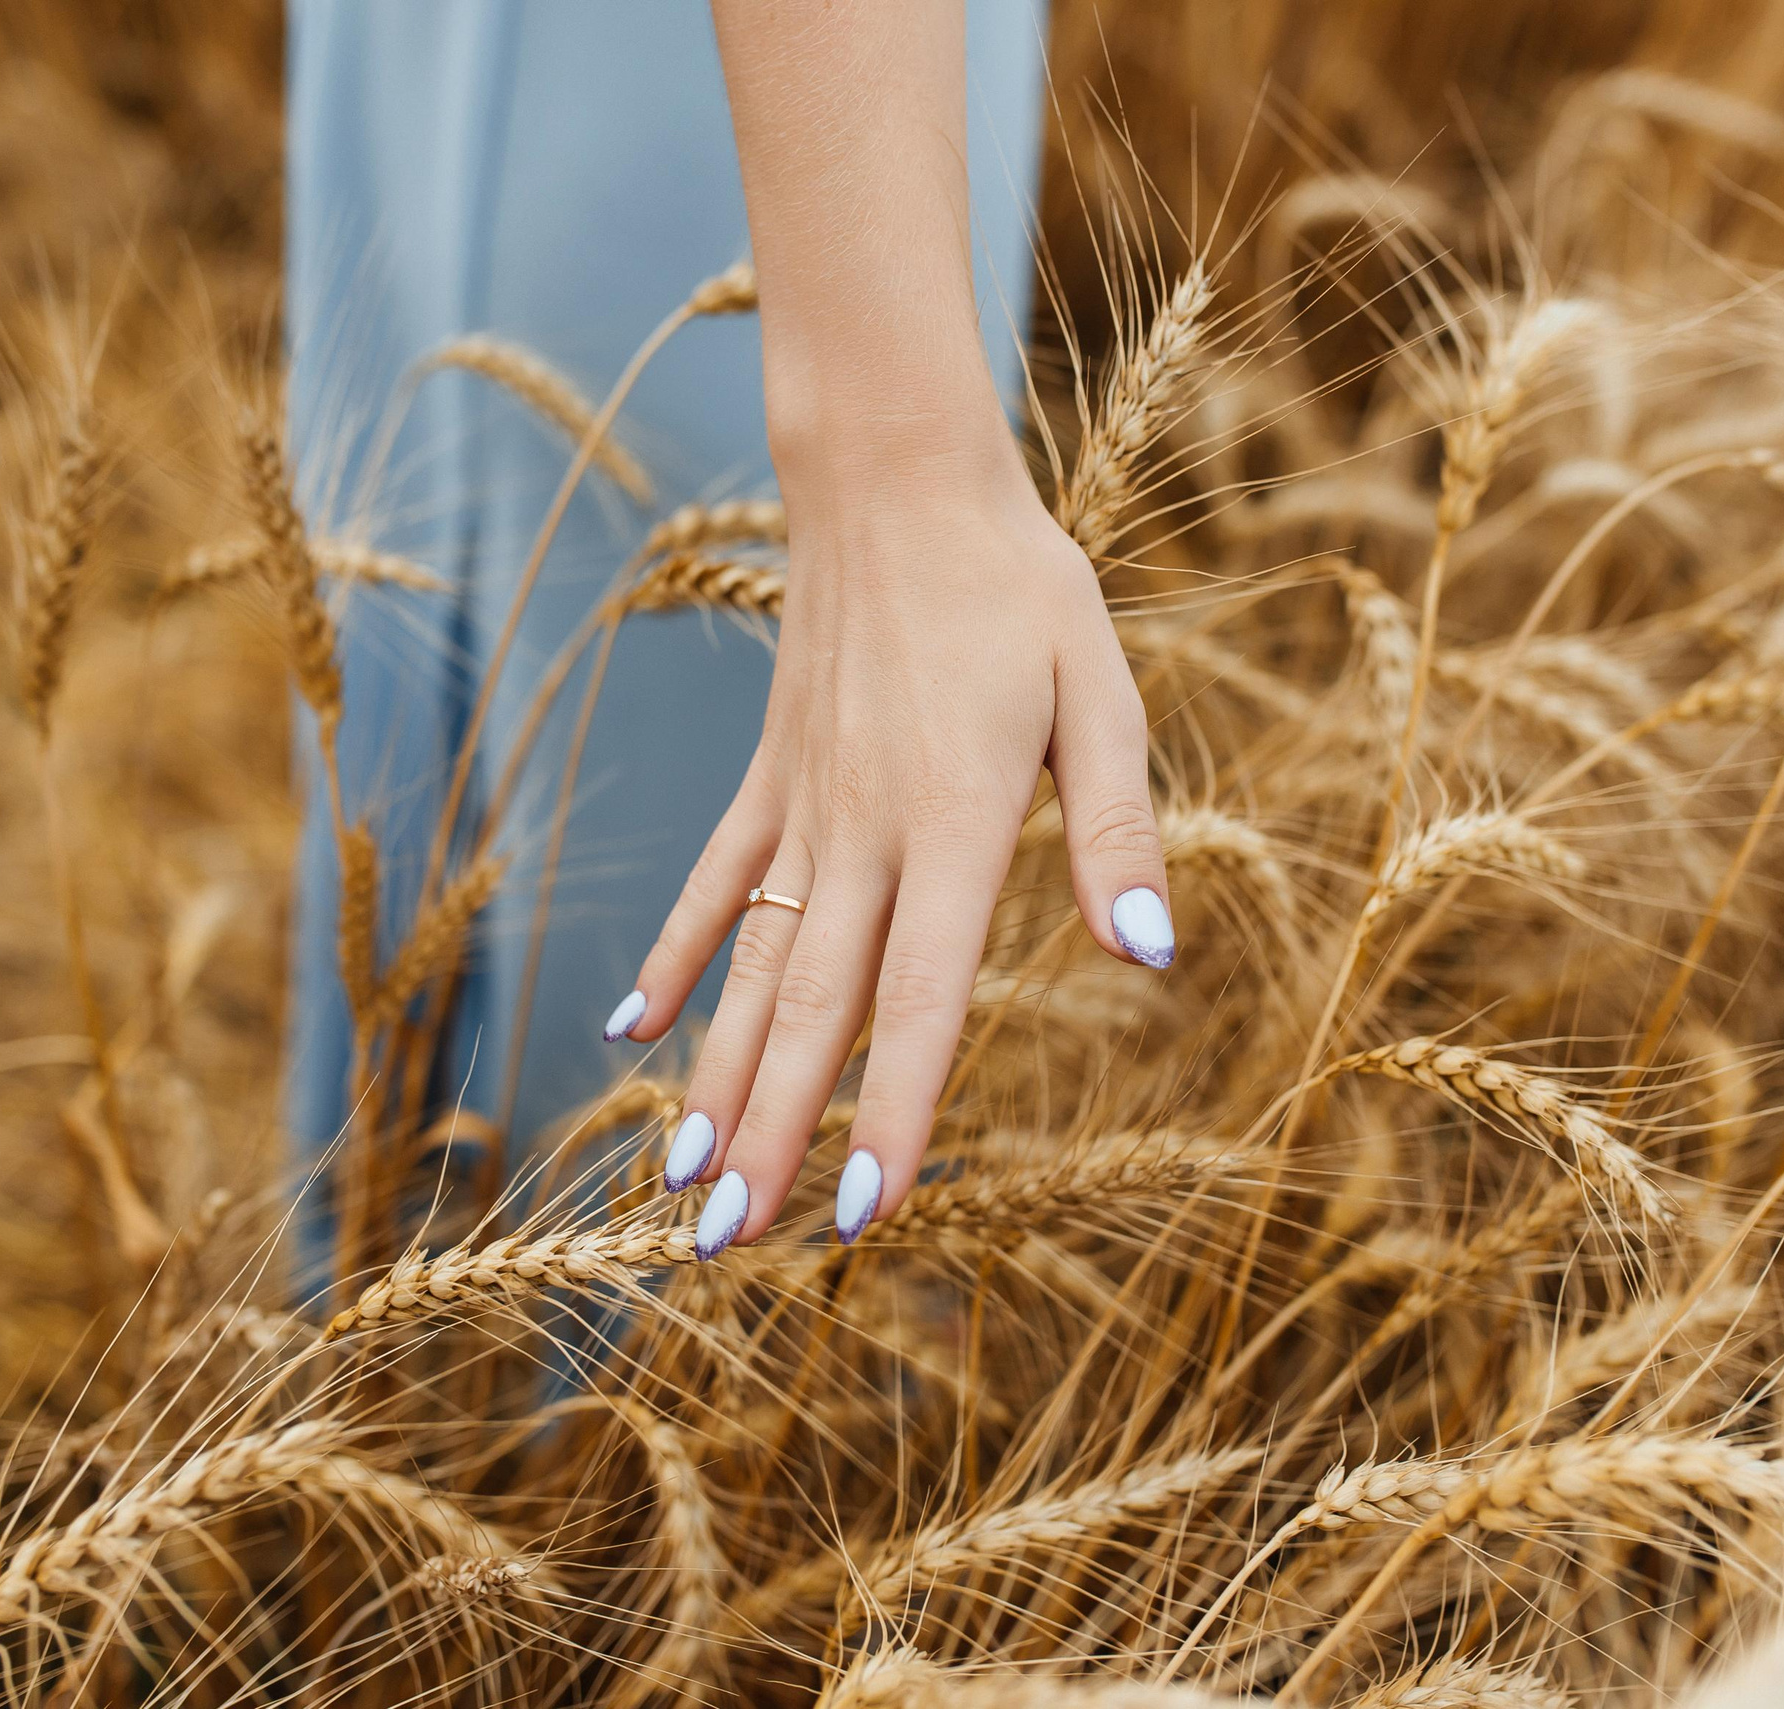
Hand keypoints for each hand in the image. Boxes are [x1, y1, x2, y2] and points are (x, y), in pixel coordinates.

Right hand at [601, 413, 1172, 1252]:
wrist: (897, 480)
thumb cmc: (1019, 589)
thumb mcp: (1101, 695)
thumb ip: (1119, 832)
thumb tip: (1149, 953)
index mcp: (952, 823)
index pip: (921, 999)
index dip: (895, 1113)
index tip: (861, 1214)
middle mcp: (861, 833)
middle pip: (811, 1010)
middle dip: (772, 1137)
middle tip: (728, 1247)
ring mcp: (802, 809)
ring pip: (753, 968)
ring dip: (717, 1079)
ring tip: (681, 1182)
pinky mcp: (772, 780)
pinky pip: (720, 884)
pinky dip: (676, 957)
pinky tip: (633, 1030)